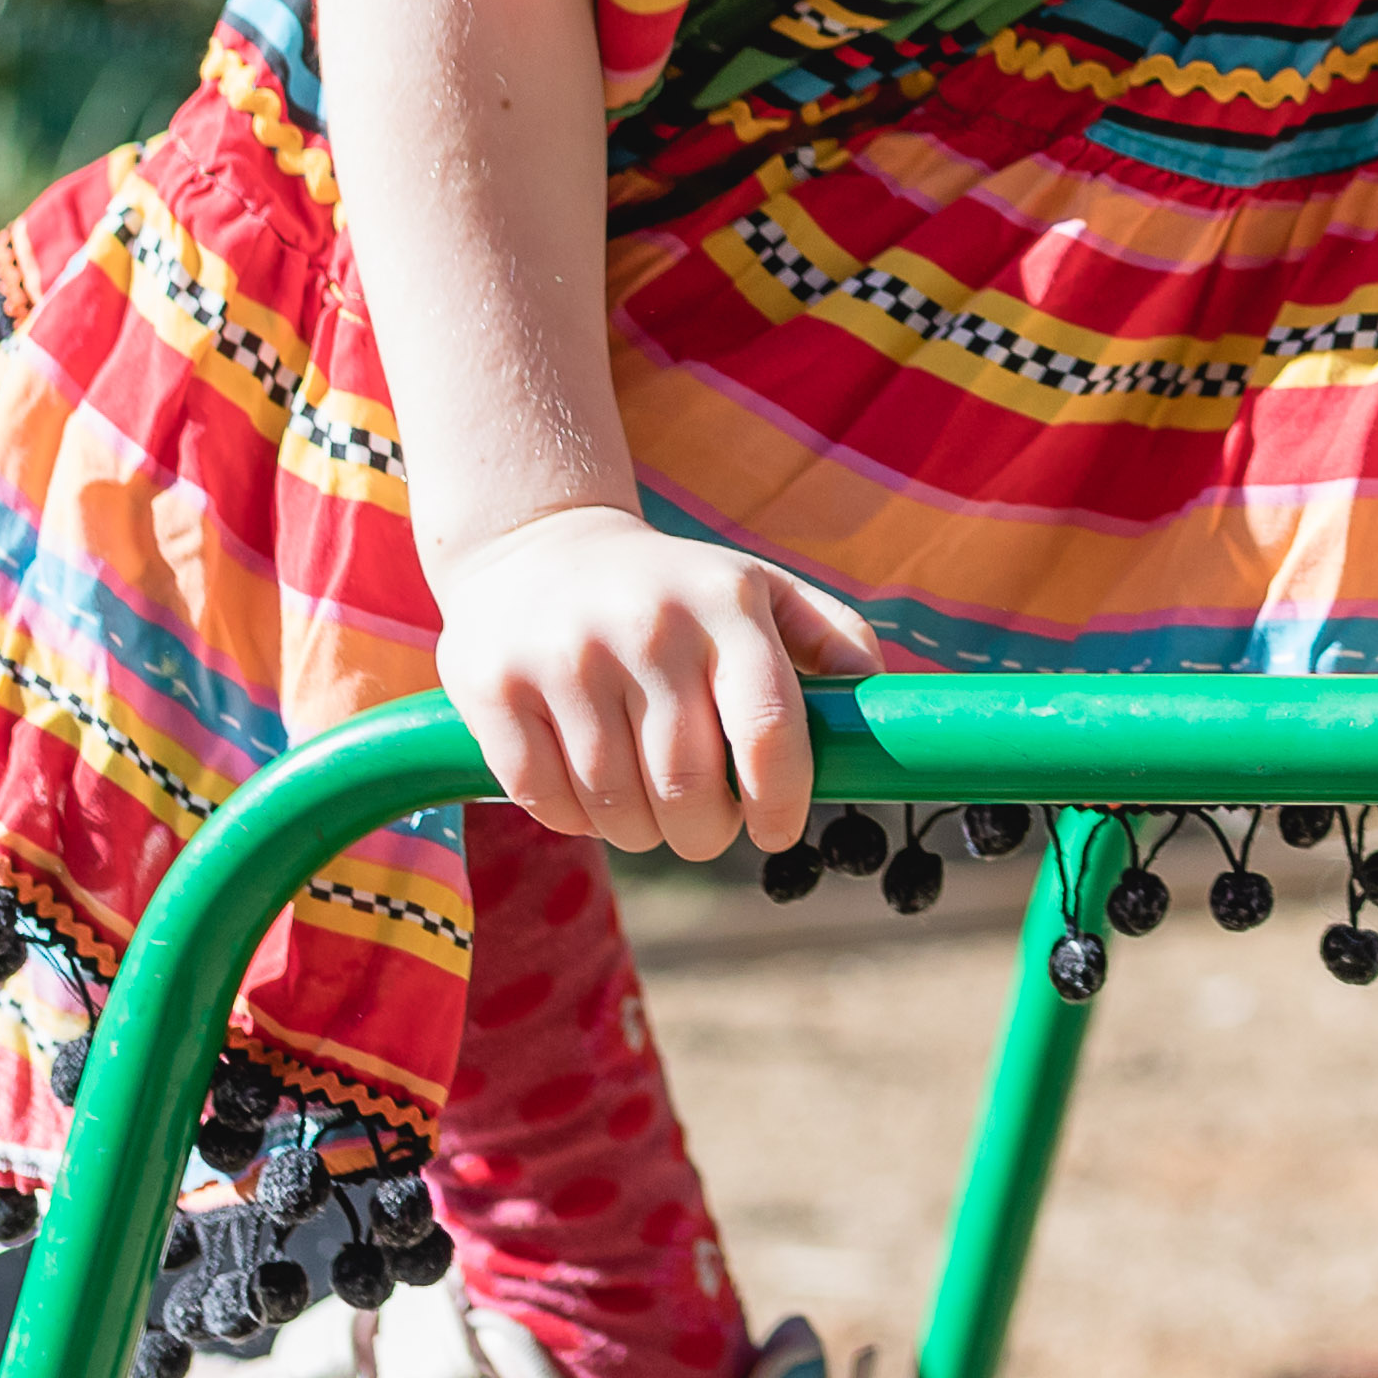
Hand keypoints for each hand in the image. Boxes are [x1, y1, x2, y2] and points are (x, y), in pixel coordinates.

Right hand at [431, 506, 882, 857]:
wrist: (535, 545)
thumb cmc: (674, 591)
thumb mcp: (758, 588)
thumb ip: (832, 635)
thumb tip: (883, 697)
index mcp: (726, 603)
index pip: (769, 728)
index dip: (781, 802)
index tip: (776, 831)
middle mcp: (647, 626)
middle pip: (689, 787)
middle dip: (706, 832)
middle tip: (706, 828)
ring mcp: (566, 656)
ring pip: (617, 805)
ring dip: (641, 831)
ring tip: (649, 809)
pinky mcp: (495, 687)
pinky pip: (546, 800)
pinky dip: (575, 818)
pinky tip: (589, 791)